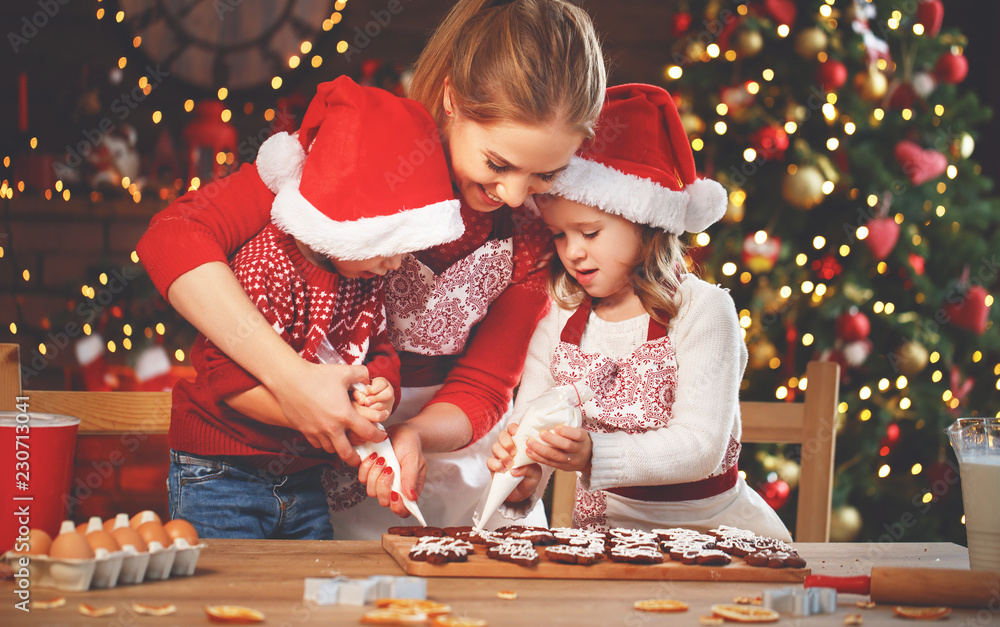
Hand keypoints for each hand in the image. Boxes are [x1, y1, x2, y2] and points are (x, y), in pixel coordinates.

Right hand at [270, 359, 385, 465]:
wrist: (288, 380)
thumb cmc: (317, 375)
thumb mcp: (344, 372)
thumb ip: (361, 374)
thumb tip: (369, 377)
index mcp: (345, 415)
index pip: (368, 432)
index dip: (378, 436)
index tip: (380, 436)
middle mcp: (332, 428)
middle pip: (348, 453)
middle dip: (357, 458)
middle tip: (361, 459)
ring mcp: (317, 431)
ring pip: (331, 450)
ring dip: (339, 449)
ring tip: (344, 445)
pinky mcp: (305, 431)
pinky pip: (317, 444)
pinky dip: (324, 443)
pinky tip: (327, 437)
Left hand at [357, 422, 426, 517]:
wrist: (400, 431)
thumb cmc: (410, 445)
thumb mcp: (414, 459)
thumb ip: (411, 478)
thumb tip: (411, 497)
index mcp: (408, 489)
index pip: (403, 510)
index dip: (397, 507)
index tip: (395, 494)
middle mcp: (394, 489)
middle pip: (384, 501)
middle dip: (384, 485)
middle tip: (390, 468)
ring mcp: (380, 482)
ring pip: (371, 491)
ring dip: (375, 474)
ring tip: (383, 459)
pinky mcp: (370, 474)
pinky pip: (362, 478)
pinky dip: (367, 467)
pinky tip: (375, 456)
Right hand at [485, 423, 540, 504]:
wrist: (522, 493)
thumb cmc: (530, 478)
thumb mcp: (536, 474)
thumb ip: (529, 468)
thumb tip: (516, 468)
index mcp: (519, 444)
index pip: (513, 430)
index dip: (513, 428)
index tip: (516, 433)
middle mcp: (508, 448)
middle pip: (502, 435)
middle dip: (506, 441)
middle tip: (513, 452)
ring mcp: (499, 456)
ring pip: (495, 446)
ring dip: (502, 454)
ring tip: (510, 464)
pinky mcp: (493, 467)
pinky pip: (489, 461)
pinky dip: (496, 465)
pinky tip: (503, 471)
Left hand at [526, 425, 591, 472]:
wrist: (587, 458)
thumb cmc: (577, 440)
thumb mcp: (578, 431)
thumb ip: (568, 426)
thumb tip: (549, 413)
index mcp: (583, 439)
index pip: (577, 435)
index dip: (567, 432)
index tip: (556, 427)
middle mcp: (579, 451)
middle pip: (566, 446)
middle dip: (552, 440)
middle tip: (540, 434)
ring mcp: (571, 461)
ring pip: (556, 456)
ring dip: (541, 449)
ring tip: (529, 443)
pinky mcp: (563, 467)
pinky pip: (550, 463)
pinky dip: (538, 458)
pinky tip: (529, 452)